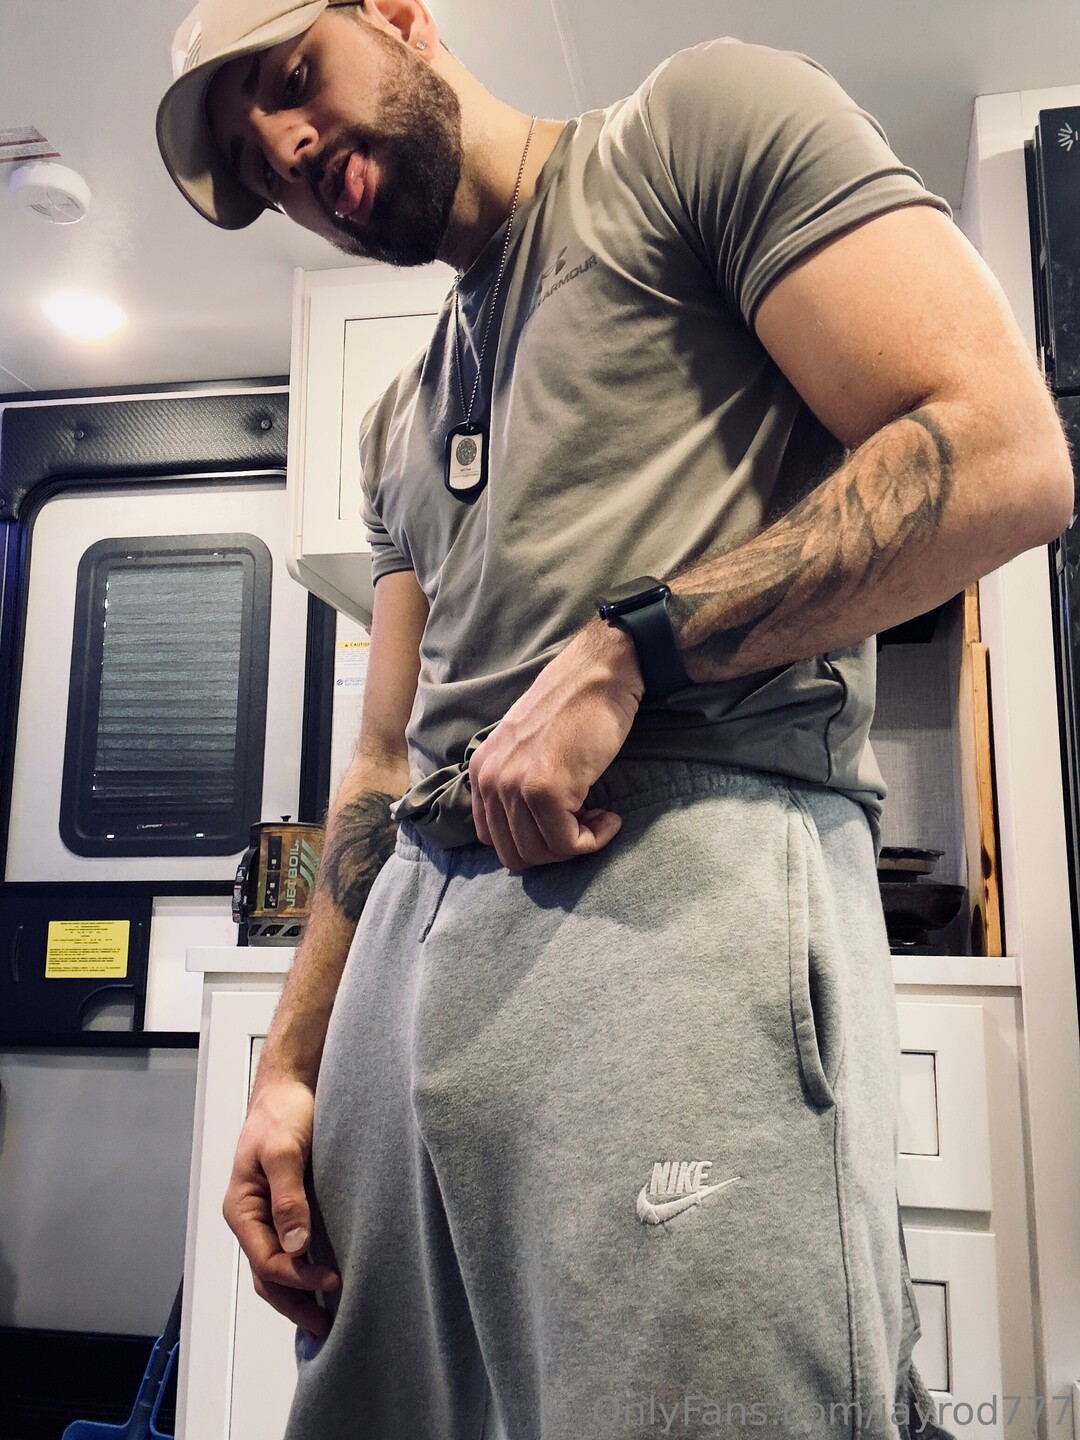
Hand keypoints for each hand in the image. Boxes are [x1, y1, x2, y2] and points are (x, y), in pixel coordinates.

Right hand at [223, 1076, 339, 1337]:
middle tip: (328, 1325)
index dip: (298, 1276)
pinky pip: (292, 1246)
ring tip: (328, 1314)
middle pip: (267, 1273)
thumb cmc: (281, 1113)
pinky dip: (306, 1267)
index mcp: (242, 1208)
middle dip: (295, 1301)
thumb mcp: (284, 1152)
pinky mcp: (288, 1205)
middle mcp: (252, 1217)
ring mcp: (268, 1214)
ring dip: (300, 1290)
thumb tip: (295, 1246)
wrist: (290, 1085)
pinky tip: (327, 1276)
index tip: (332, 1281)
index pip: (266, 1260)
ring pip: (278, 1265)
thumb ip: (288, 1198)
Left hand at [468, 620, 643, 869]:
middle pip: (516, 853)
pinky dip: (595, 839)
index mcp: (481, 771)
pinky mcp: (545, 790)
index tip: (563, 823)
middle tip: (584, 825)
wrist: (599, 676)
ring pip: (543, 852)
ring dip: (577, 844)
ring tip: (599, 816)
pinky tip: (610, 817)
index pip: (494, 839)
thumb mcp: (525, 747)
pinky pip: (568, 842)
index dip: (533, 841)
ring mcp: (514, 786)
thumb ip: (515, 783)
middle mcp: (490, 780)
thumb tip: (530, 830)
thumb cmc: (574, 708)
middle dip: (554, 849)